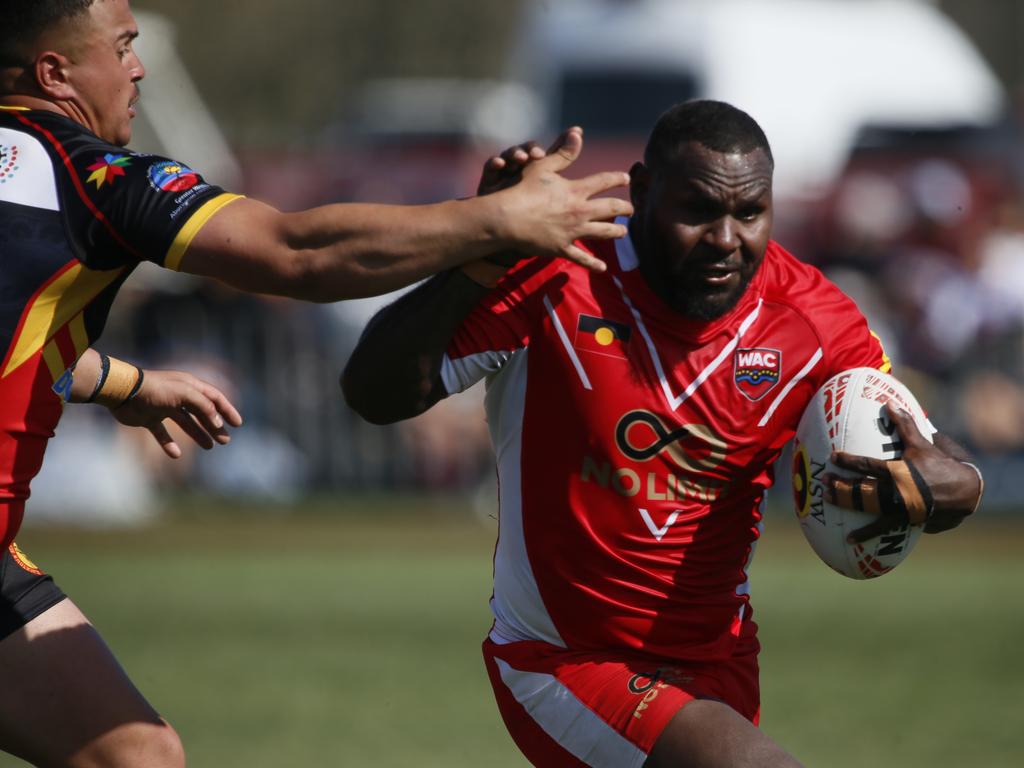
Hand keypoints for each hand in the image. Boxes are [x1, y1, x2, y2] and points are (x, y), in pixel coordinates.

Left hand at [109, 369, 243, 458]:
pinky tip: (175, 454)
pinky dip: (169, 444)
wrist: (122, 392)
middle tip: (225, 441)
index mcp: (189, 386)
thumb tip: (218, 422)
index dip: (227, 410)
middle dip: (215, 426)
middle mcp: (178, 396)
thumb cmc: (155, 389)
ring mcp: (164, 407)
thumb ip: (204, 406)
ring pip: (186, 423)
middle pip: (202, 412)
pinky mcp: (149, 419)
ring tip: (209, 447)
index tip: (237, 424)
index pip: (214, 398)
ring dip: (198, 434)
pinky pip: (162, 433)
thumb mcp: (185, 394)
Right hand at [490, 127, 632, 270]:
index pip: (603, 181)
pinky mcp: (561, 248)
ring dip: (616, 231)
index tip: (626, 178)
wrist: (507, 219)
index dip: (616, 178)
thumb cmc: (522, 190)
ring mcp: (572, 232)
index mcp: (576, 190)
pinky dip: (592, 264)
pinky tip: (603, 268)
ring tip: (624, 231)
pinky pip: (581, 258)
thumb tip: (578, 133)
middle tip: (632, 209)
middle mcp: (579, 211)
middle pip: (610, 209)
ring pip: (602, 232)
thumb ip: (562, 153)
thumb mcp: (542, 167)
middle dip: (624, 208)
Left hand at [824, 402, 981, 541]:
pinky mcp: (903, 521)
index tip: (833, 456)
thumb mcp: (923, 443)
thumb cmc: (941, 465)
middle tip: (823, 481)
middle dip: (841, 486)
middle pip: (863, 490)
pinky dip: (866, 534)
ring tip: (827, 499)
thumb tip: (889, 403)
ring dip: (846, 503)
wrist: (964, 493)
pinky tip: (849, 540)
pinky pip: (881, 528)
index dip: (850, 461)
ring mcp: (899, 509)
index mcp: (899, 472)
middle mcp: (896, 492)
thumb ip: (904, 425)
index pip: (869, 466)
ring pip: (867, 508)